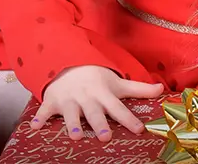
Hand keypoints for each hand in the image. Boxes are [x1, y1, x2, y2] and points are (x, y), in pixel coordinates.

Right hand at [30, 65, 163, 141]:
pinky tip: (35, 128)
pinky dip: (39, 118)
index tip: (139, 129)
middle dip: (99, 123)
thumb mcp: (116, 81)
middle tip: (105, 136)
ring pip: (71, 113)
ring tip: (76, 137)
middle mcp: (86, 97)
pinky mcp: (53, 100)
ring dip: (72, 124)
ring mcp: (68, 99)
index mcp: (103, 93)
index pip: (118, 108)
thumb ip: (139, 88)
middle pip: (94, 112)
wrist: (67, 59)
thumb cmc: (95, 76)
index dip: (128, 119)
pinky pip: (45, 109)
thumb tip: (162, 89)